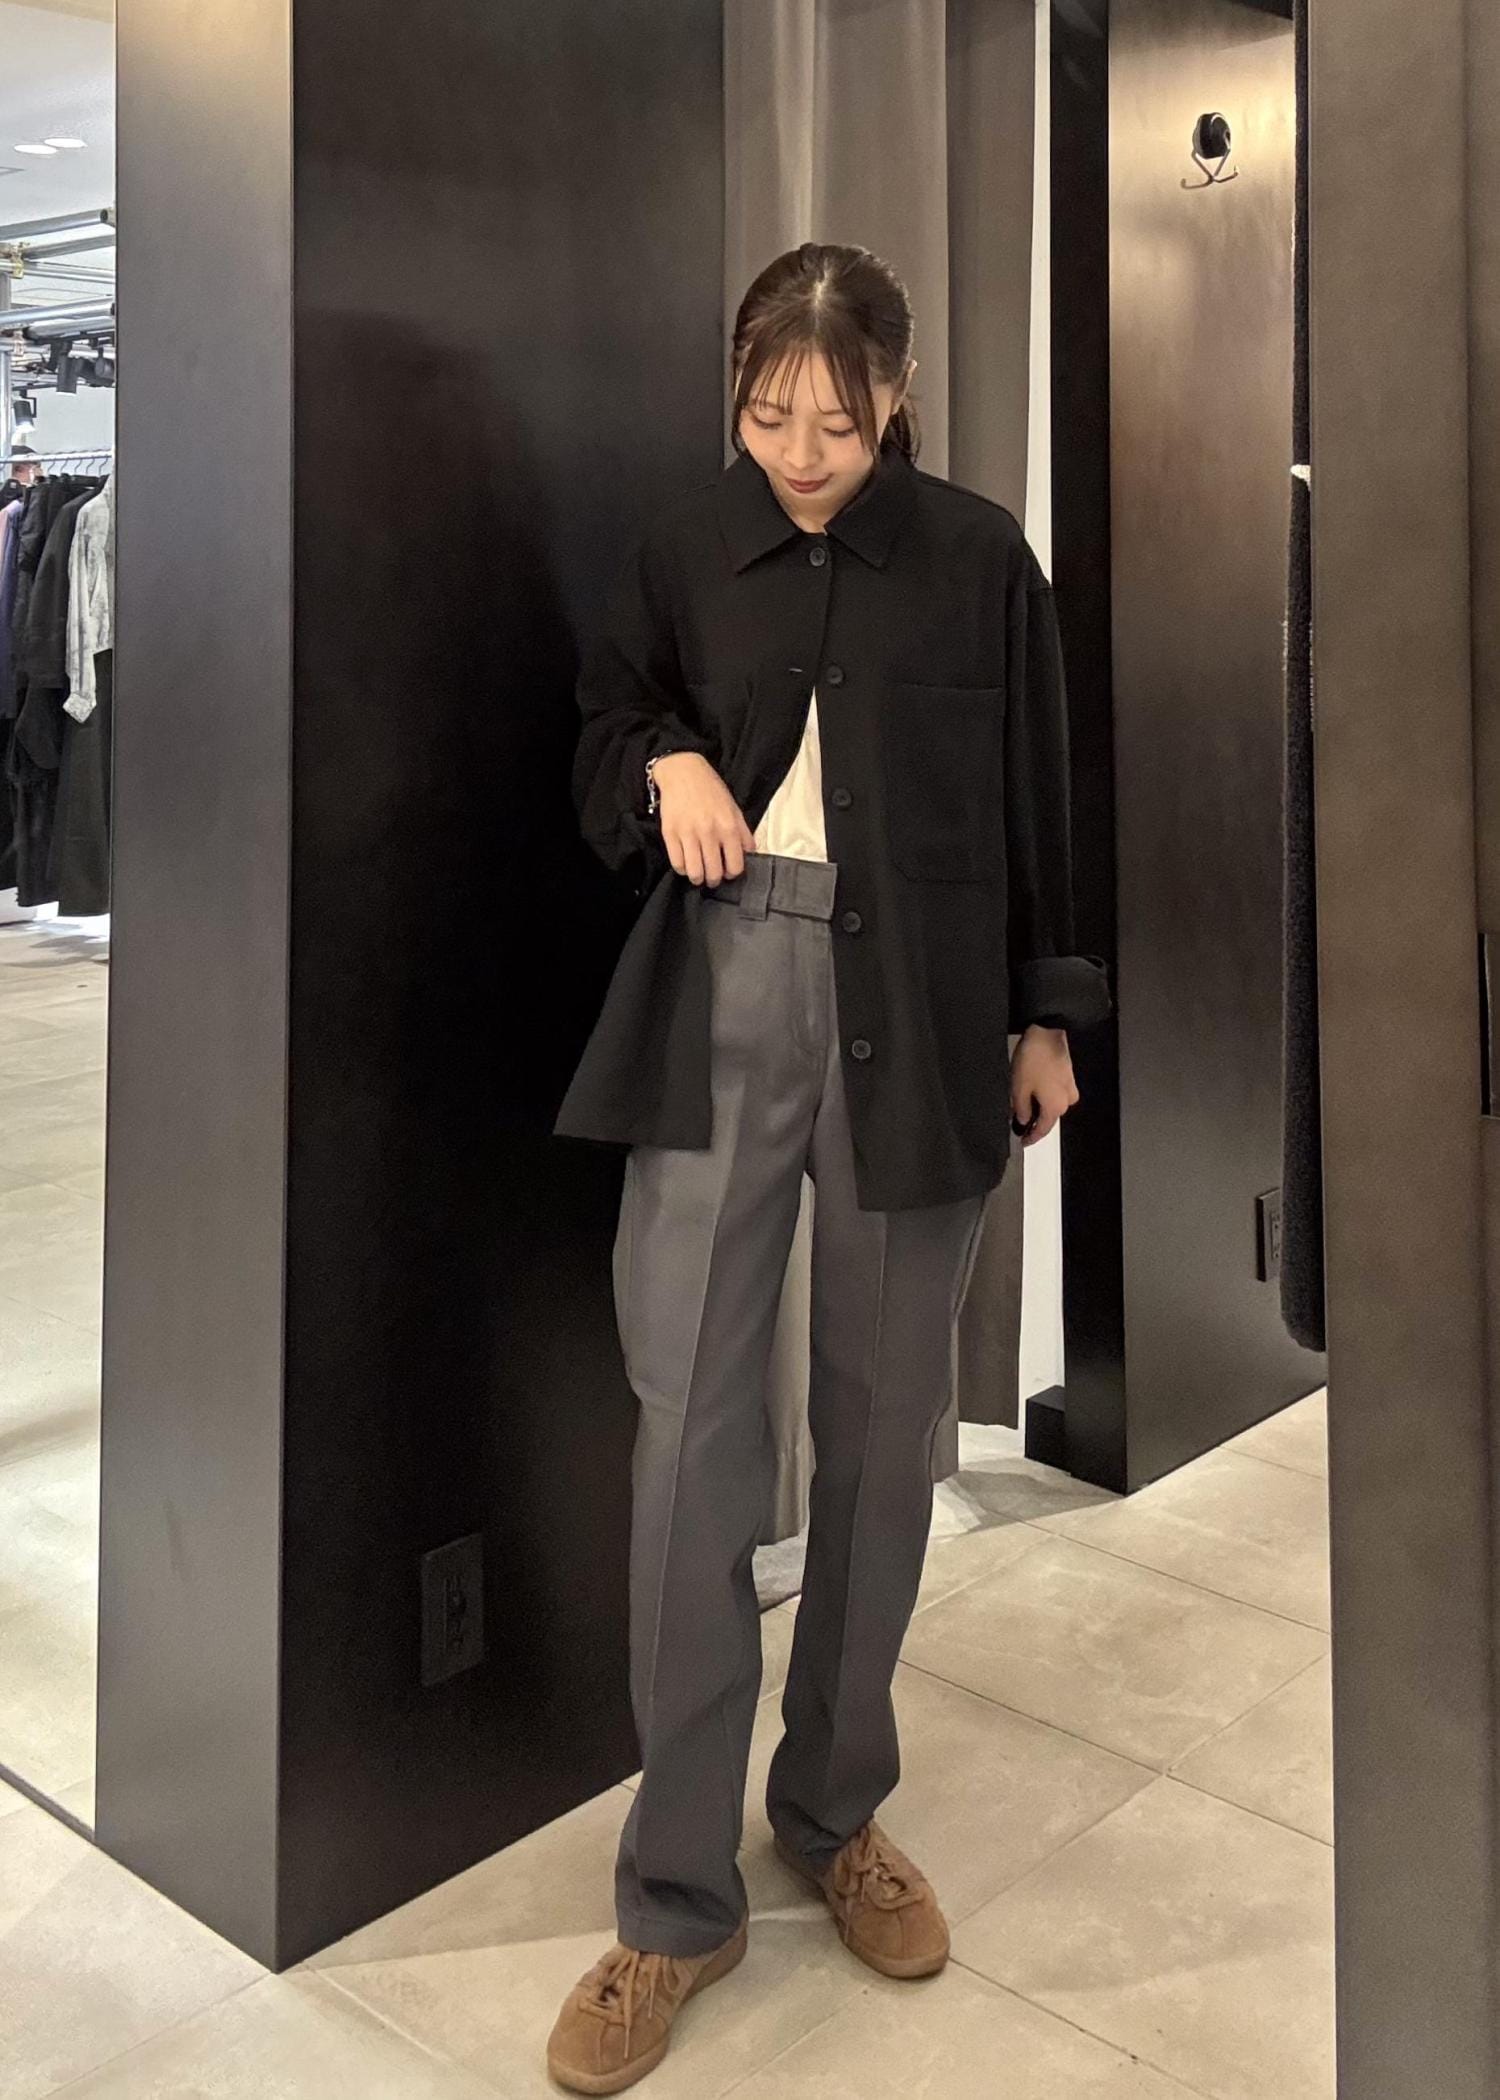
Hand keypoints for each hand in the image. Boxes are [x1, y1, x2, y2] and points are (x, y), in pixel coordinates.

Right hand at [651, 751, 757, 885]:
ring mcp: (688, 834)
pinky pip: (677, 863)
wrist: (683, 772)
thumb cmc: (710, 790)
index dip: (732, 873)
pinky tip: (686, 863)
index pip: (735, 866)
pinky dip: (683, 869)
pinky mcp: (670, 834)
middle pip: (714, 873)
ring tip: (698, 873)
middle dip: (714, 880)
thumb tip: (749, 854)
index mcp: (728, 827)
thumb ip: (744, 833)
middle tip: (712, 875)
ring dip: (698, 878)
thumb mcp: (734, 808)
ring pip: (694, 872)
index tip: (727, 871)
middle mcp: (709, 832)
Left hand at [1010, 1026, 1079, 1144]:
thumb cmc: (1033, 1060)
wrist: (1047, 1032)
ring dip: (1040, 1107)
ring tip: (1024, 1105)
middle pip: (1050, 1118)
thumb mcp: (1019, 1088)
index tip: (1023, 1141)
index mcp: (1055, 1107)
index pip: (1043, 1130)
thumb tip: (1024, 1121)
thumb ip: (1021, 1110)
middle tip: (1020, 1124)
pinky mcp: (1068, 1075)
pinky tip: (1034, 1090)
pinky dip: (1045, 1095)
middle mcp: (1066, 1100)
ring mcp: (1069, 1087)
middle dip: (1035, 1122)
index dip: (1031, 1137)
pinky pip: (1056, 1092)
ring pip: (1053, 1104)